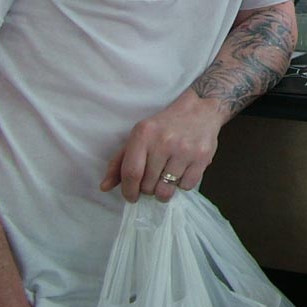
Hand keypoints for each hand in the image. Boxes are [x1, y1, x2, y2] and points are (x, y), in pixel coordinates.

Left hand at [100, 89, 222, 201]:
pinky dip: (182, 185)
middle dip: (147, 189)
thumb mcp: (139, 136)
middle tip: (152, 181)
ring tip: (165, 180)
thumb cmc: (166, 125)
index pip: (131, 173)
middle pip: (148, 185)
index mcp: (144, 134)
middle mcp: (164, 141)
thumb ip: (119, 161)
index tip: (131, 196)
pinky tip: (182, 172)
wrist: (200, 109)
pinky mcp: (202, 157)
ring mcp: (185, 150)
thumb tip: (104, 187)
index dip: (128, 191)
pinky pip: (186, 186)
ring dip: (163, 191)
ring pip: (166, 189)